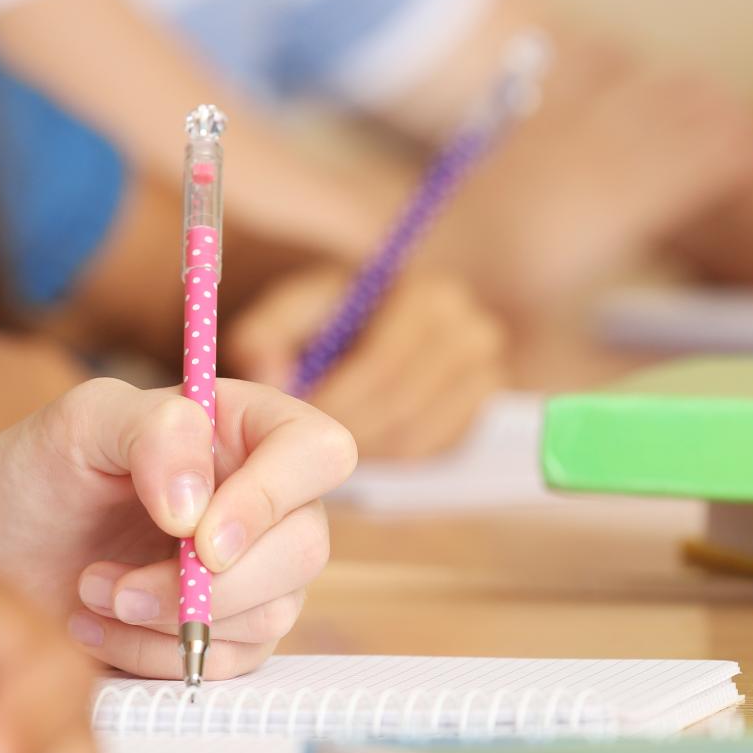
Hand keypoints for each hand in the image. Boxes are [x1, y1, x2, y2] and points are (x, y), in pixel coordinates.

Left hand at [0, 377, 355, 679]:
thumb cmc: (31, 475)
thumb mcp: (79, 424)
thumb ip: (152, 430)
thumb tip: (200, 505)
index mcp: (243, 428)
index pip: (318, 452)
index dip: (274, 498)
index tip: (201, 538)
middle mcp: (261, 497)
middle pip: (305, 547)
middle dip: (211, 583)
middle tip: (117, 584)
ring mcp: (251, 570)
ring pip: (273, 613)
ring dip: (172, 619)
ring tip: (89, 592)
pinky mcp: (227, 633)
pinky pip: (230, 663)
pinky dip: (156, 655)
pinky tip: (97, 626)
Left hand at [226, 266, 506, 458]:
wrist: (388, 317)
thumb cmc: (334, 314)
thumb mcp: (296, 307)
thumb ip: (266, 330)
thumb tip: (267, 371)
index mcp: (424, 296)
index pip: (382, 363)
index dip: (334, 400)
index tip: (293, 422)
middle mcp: (470, 331)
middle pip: (401, 404)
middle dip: (343, 431)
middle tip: (301, 448)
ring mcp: (486, 373)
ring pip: (415, 435)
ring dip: (361, 449)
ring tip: (321, 448)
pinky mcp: (484, 411)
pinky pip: (432, 451)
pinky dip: (389, 456)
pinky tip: (358, 446)